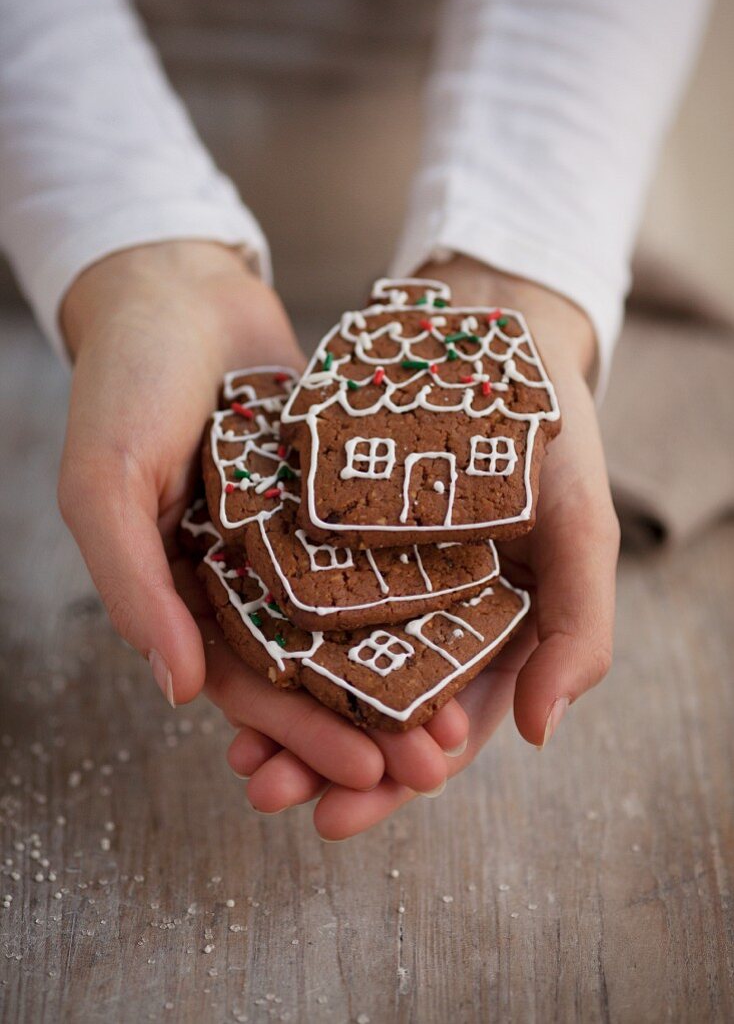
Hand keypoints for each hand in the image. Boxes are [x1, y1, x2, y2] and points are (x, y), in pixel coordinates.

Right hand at [57, 241, 465, 801]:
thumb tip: (176, 691)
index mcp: (184, 590)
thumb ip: (133, 584)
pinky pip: (377, 550)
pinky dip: (412, 588)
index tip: (367, 772)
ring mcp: (291, 536)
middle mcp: (241, 574)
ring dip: (400, 670)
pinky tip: (466, 617)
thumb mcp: (105, 483)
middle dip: (366, 721)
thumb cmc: (123, 382)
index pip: (246, 681)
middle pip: (312, 666)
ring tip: (461, 712)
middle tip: (433, 765)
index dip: (302, 732)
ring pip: (353, 620)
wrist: (178, 287)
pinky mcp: (333, 494)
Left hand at [225, 256, 619, 838]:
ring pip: (323, 659)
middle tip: (268, 793)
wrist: (491, 332)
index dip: (395, 777)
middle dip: (321, 759)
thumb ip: (575, 628)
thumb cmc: (551, 433)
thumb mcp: (581, 526)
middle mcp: (424, 614)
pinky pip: (287, 586)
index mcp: (485, 631)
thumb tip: (539, 735)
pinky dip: (260, 627)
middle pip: (371, 707)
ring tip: (235, 751)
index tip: (342, 814)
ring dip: (282, 710)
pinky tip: (220, 655)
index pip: (442, 727)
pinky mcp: (323, 528)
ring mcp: (372, 573)